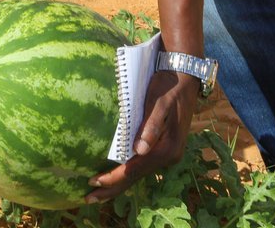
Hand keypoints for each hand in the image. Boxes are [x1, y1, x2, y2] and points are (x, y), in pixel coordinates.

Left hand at [86, 70, 200, 202]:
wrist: (185, 76)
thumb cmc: (169, 86)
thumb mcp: (160, 102)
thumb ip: (151, 125)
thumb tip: (140, 150)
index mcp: (166, 148)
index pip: (134, 169)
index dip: (113, 178)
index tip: (93, 182)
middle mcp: (168, 156)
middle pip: (136, 177)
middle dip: (112, 188)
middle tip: (89, 198)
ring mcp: (167, 153)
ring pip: (139, 173)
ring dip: (119, 183)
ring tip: (98, 192)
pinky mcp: (163, 147)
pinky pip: (142, 165)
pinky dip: (127, 172)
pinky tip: (116, 175)